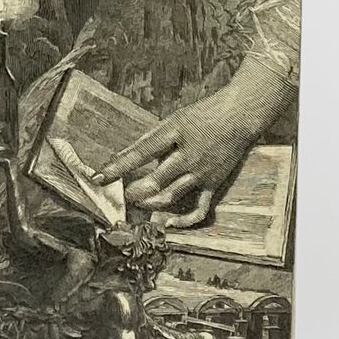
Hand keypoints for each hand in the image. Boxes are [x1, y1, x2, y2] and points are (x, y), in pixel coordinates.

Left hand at [94, 63, 289, 225]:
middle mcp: (188, 157)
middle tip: (118, 195)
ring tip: (135, 203)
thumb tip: (120, 156)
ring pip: (171, 196)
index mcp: (174, 135)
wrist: (240, 116)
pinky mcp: (215, 185)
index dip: (117, 168)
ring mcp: (202, 173)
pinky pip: (200, 210)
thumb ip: (147, 140)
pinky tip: (169, 224)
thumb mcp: (171, 120)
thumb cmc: (202, 115)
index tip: (97, 178)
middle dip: (132, 191)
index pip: (139, 154)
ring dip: (149, 203)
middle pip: (154, 181)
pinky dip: (184, 221)